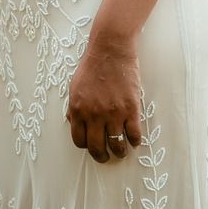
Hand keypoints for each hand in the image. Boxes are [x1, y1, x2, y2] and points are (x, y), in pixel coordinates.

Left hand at [66, 33, 143, 163]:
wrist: (110, 51)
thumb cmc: (92, 67)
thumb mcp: (74, 87)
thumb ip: (73, 108)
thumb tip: (73, 123)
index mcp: (78, 111)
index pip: (79, 141)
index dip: (86, 146)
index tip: (93, 146)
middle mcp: (94, 116)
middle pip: (97, 148)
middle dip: (102, 157)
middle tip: (106, 158)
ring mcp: (114, 114)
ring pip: (117, 145)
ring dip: (120, 152)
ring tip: (122, 152)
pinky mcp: (131, 109)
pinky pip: (134, 134)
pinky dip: (134, 141)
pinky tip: (134, 140)